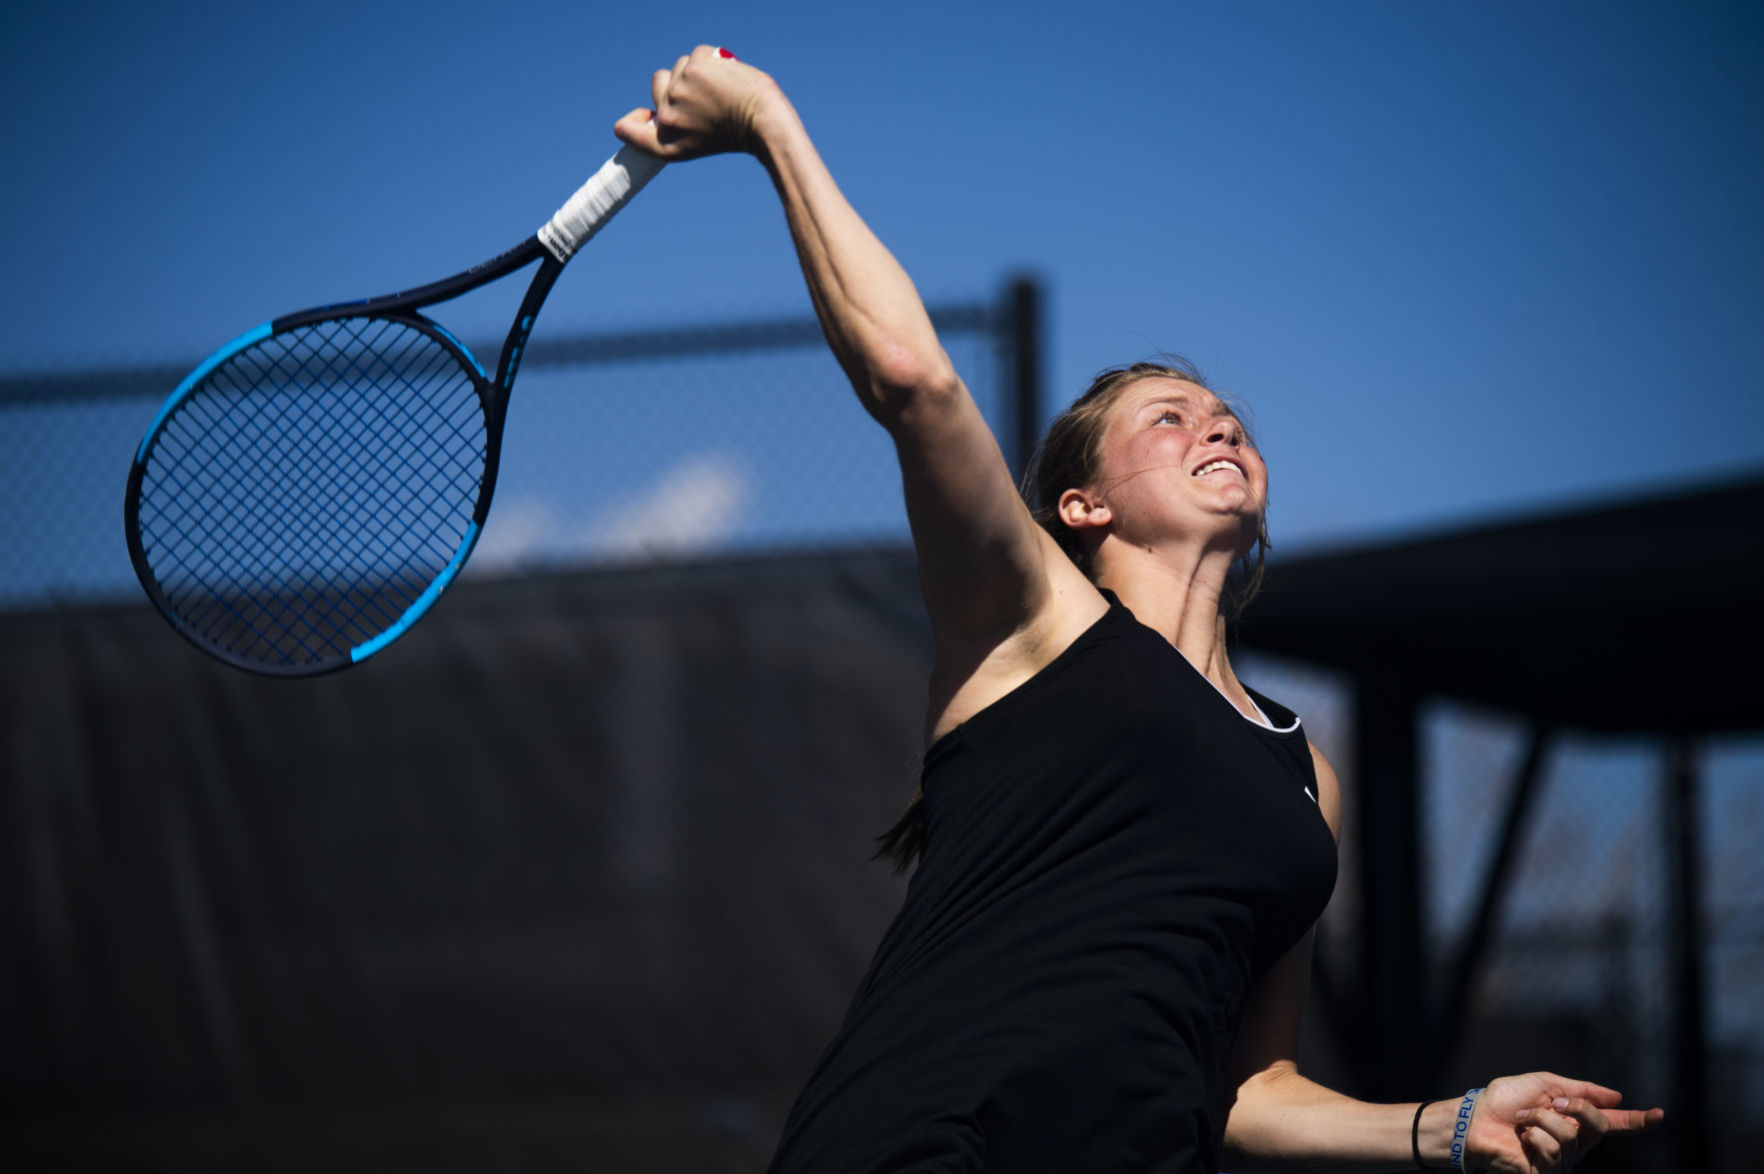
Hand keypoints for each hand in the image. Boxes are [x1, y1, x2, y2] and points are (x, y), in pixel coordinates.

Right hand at [614, 45, 782, 160]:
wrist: (764, 122)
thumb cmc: (737, 132)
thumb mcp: (695, 142)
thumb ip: (671, 127)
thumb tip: (652, 107)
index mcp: (666, 144)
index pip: (627, 131)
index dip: (631, 121)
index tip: (645, 114)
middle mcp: (666, 119)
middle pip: (658, 83)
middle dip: (678, 83)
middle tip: (707, 100)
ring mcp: (678, 92)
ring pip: (679, 66)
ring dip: (698, 72)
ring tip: (721, 90)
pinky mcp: (693, 69)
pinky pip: (697, 54)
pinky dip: (713, 60)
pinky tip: (727, 76)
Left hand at [1464, 1072, 1663, 1172]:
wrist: (1475, 1119)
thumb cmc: (1504, 1101)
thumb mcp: (1544, 1084)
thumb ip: (1580, 1089)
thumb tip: (1615, 1096)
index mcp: (1574, 1119)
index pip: (1612, 1121)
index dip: (1637, 1119)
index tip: (1660, 1115)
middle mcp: (1574, 1142)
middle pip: (1599, 1126)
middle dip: (1577, 1108)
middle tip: (1550, 1103)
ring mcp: (1561, 1160)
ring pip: (1570, 1137)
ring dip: (1541, 1120)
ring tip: (1523, 1122)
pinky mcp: (1546, 1173)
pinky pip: (1552, 1151)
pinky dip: (1534, 1137)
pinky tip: (1522, 1139)